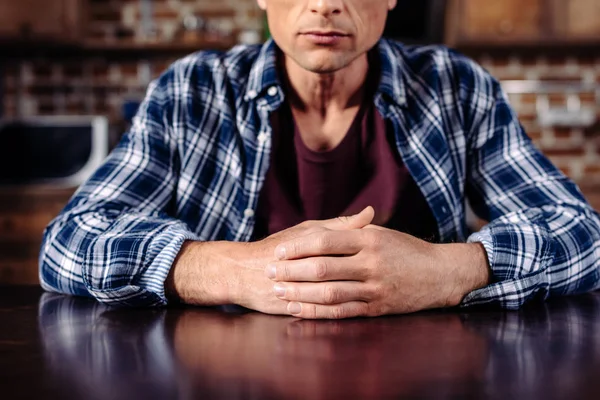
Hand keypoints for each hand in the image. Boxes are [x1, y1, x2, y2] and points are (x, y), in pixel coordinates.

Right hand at [167, 207, 375, 313]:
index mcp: (312, 242)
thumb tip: (370, 213)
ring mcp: (297, 287)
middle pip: (345, 271)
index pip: (350, 245)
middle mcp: (305, 264)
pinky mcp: (290, 307)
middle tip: (395, 276)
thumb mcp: (308, 230)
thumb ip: (340, 225)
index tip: (395, 251)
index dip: (374, 251)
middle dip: (371, 276)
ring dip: (357, 295)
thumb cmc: (277, 247)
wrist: (240, 272)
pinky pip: (319, 313)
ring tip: (381, 295)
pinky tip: (356, 311)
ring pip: (333, 293)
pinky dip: (338, 312)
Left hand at [266, 224, 490, 318]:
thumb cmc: (407, 250)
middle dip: (292, 271)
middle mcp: (371, 263)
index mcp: (369, 240)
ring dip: (300, 294)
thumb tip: (328, 224)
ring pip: (330, 292)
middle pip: (323, 268)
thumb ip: (353, 228)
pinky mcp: (377, 308)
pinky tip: (299, 310)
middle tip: (269, 272)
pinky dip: (318, 312)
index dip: (299, 247)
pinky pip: (342, 312)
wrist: (440, 274)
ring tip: (279, 292)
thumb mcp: (382, 233)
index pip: (326, 241)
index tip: (279, 251)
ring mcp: (374, 288)